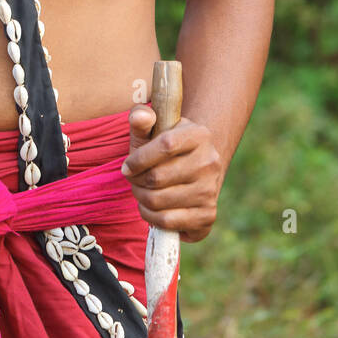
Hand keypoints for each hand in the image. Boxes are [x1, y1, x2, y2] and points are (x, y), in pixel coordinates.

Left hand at [121, 94, 222, 243]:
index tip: (127, 166)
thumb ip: (141, 118)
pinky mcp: (207, 215)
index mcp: (199, 134)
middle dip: (136, 181)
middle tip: (134, 179)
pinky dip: (150, 216)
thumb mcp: (155, 129)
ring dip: (140, 198)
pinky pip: (167, 222)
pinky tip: (151, 208)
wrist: (196, 169)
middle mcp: (210, 162)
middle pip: (157, 177)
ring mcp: (210, 190)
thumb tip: (140, 115)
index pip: (165, 145)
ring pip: (158, 200)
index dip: (138, 158)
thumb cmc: (167, 148)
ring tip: (141, 191)